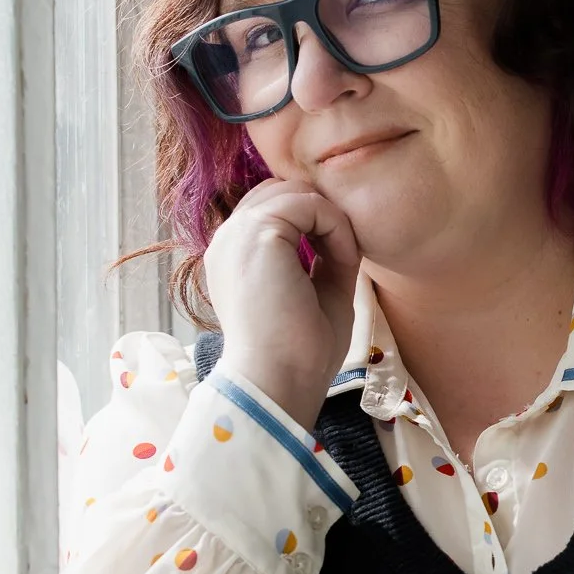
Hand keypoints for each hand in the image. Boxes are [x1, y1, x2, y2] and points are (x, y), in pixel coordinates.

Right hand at [202, 175, 362, 430]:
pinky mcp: (257, 233)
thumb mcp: (316, 295)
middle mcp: (228, 239)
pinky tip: (344, 260)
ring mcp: (237, 233)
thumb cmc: (297, 354)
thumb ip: (324, 259)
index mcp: (235, 256)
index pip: (274, 209)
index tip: (338, 262)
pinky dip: (336, 225)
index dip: (313, 224)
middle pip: (282, 191)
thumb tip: (341, 231)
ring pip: (295, 192)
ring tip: (344, 260)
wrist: (278, 382)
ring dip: (330, 218)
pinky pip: (308, 203)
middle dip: (320, 213)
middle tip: (344, 256)